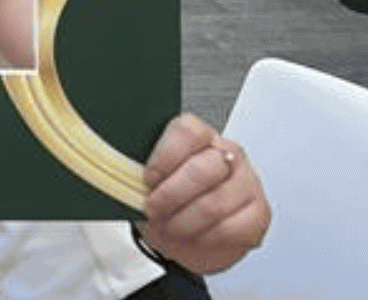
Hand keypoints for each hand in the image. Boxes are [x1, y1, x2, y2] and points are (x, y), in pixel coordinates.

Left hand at [140, 112, 270, 274]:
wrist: (187, 236)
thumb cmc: (166, 201)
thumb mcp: (147, 180)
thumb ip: (134, 165)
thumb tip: (108, 161)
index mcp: (199, 136)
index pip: (188, 130)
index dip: (164, 157)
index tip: (148, 179)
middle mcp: (227, 153)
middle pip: (203, 169)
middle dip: (170, 196)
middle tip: (154, 209)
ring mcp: (247, 182)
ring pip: (214, 203)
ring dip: (183, 222)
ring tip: (170, 226)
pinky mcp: (259, 213)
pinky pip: (232, 228)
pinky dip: (205, 238)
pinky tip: (194, 235)